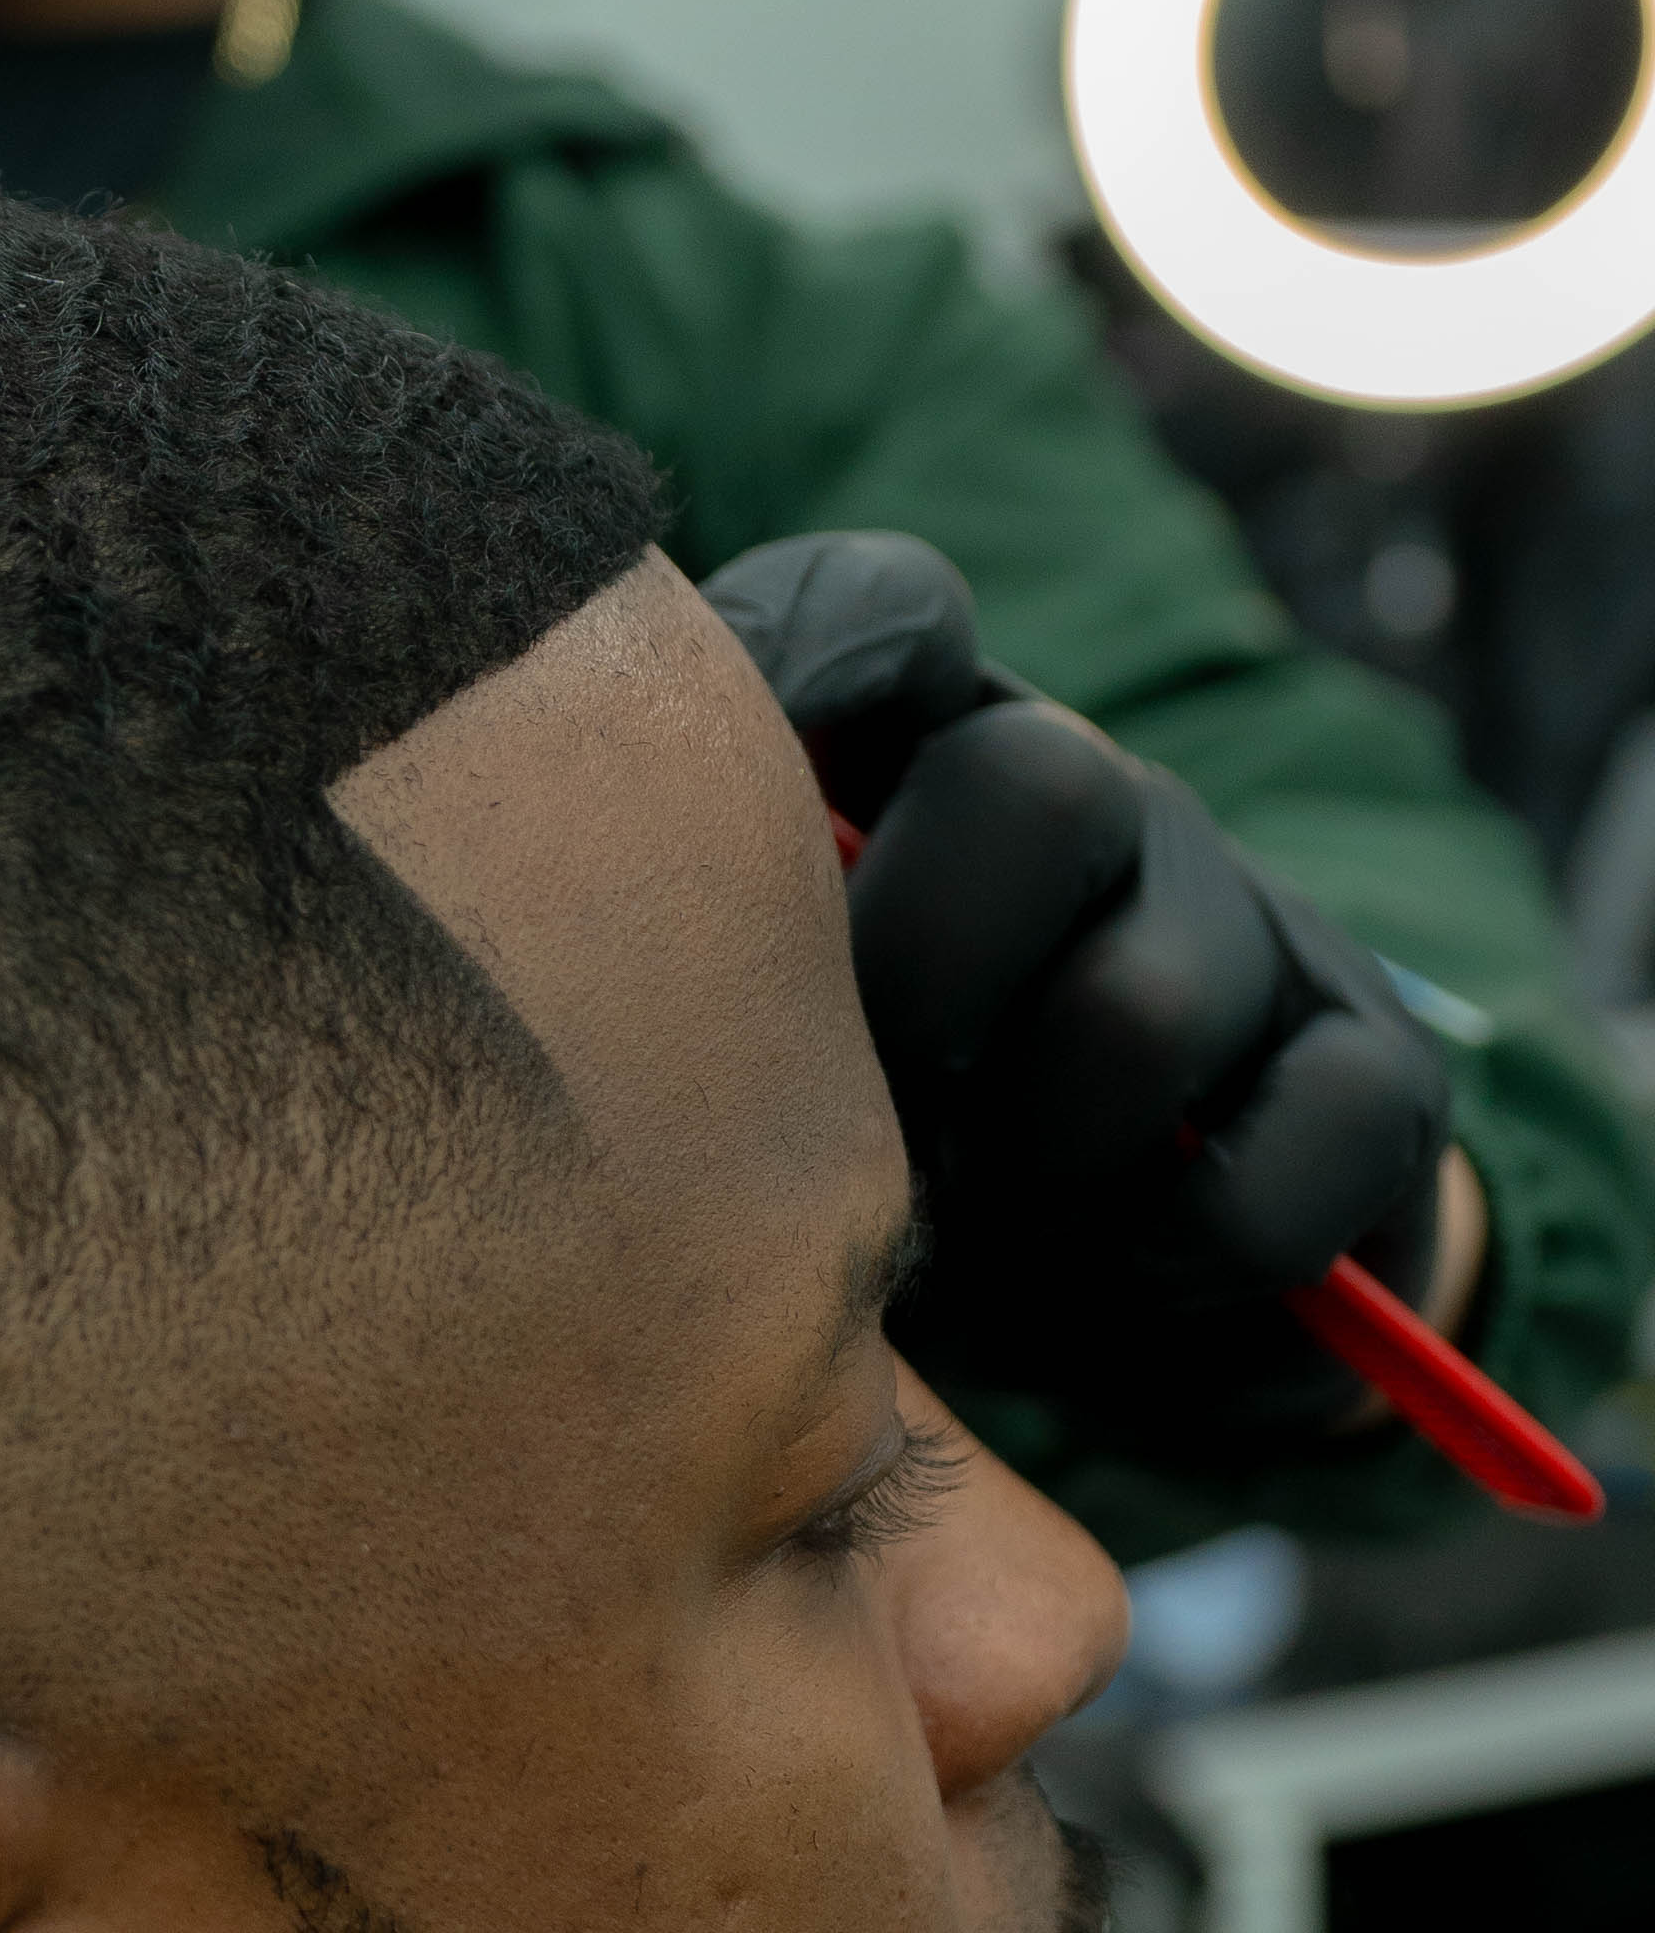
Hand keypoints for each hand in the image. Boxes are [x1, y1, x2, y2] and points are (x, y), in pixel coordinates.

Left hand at [703, 533, 1457, 1455]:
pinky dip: (1200, 1245)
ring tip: (990, 1232)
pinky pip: (1310, 1133)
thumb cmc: (863, 1170)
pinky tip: (1130, 1283)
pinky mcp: (1368, 1067)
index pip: (878, 608)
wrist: (1108, 1324)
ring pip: (1151, 996)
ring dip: (1049, 1158)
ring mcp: (1244, 923)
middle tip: (867, 1124)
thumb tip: (564, 963)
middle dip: (926, 977)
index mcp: (915, 768)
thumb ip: (682, 975)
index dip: (815, 649)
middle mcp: (1091, 803)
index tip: (745, 751)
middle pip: (1033, 782)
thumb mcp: (751, 1066)